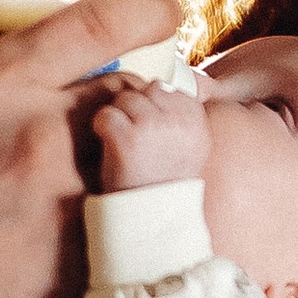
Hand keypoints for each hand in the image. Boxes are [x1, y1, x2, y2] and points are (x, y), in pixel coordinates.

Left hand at [92, 72, 209, 196]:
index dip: (151, 106)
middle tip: (135, 140)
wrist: (151, 220)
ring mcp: (153, 126)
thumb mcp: (190, 146)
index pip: (166, 87)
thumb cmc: (163, 181)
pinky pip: (105, 115)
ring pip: (124, 98)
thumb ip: (182, 112)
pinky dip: (101, 129)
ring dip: (118, 118)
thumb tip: (169, 78)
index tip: (149, 132)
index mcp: (196, 119)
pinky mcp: (128, 138)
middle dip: (134, 109)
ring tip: (124, 145)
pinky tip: (109, 146)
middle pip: (145, 89)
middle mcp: (179, 119)